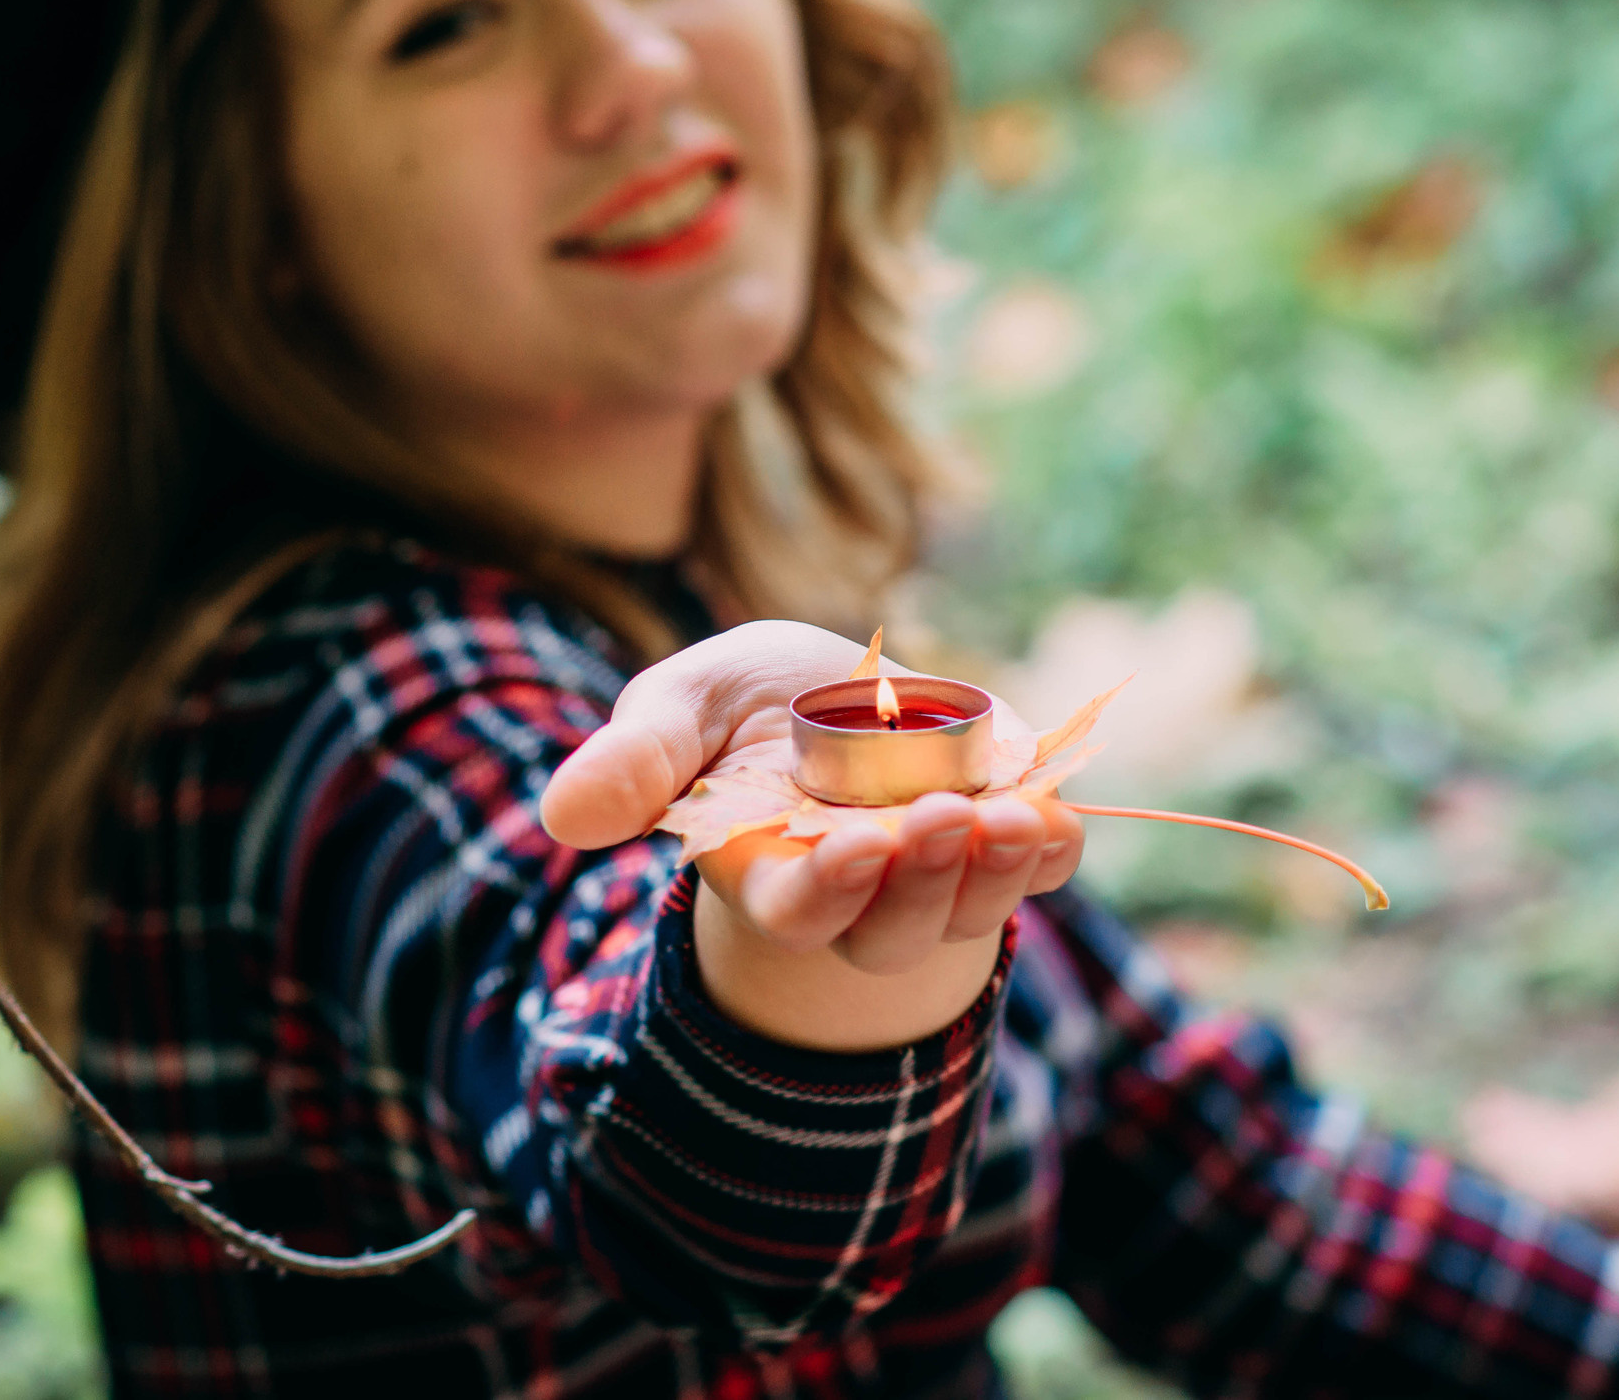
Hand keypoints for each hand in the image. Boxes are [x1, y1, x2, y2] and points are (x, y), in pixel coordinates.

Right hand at [540, 621, 1082, 1051]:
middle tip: (936, 817)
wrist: (838, 692)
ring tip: (1014, 816)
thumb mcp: (681, 712)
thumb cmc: (743, 710)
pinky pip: (1044, 865)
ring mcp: (943, 875)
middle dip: (919, 878)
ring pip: (973, 903)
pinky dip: (1054, 847)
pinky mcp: (1007, 837)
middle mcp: (863, 897)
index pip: (801, 912)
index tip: (853, 844)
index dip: (829, 890)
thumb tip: (564, 816)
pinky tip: (1054, 811)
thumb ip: (635, 762)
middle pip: (894, 925)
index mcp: (771, 877)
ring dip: (998, 867)